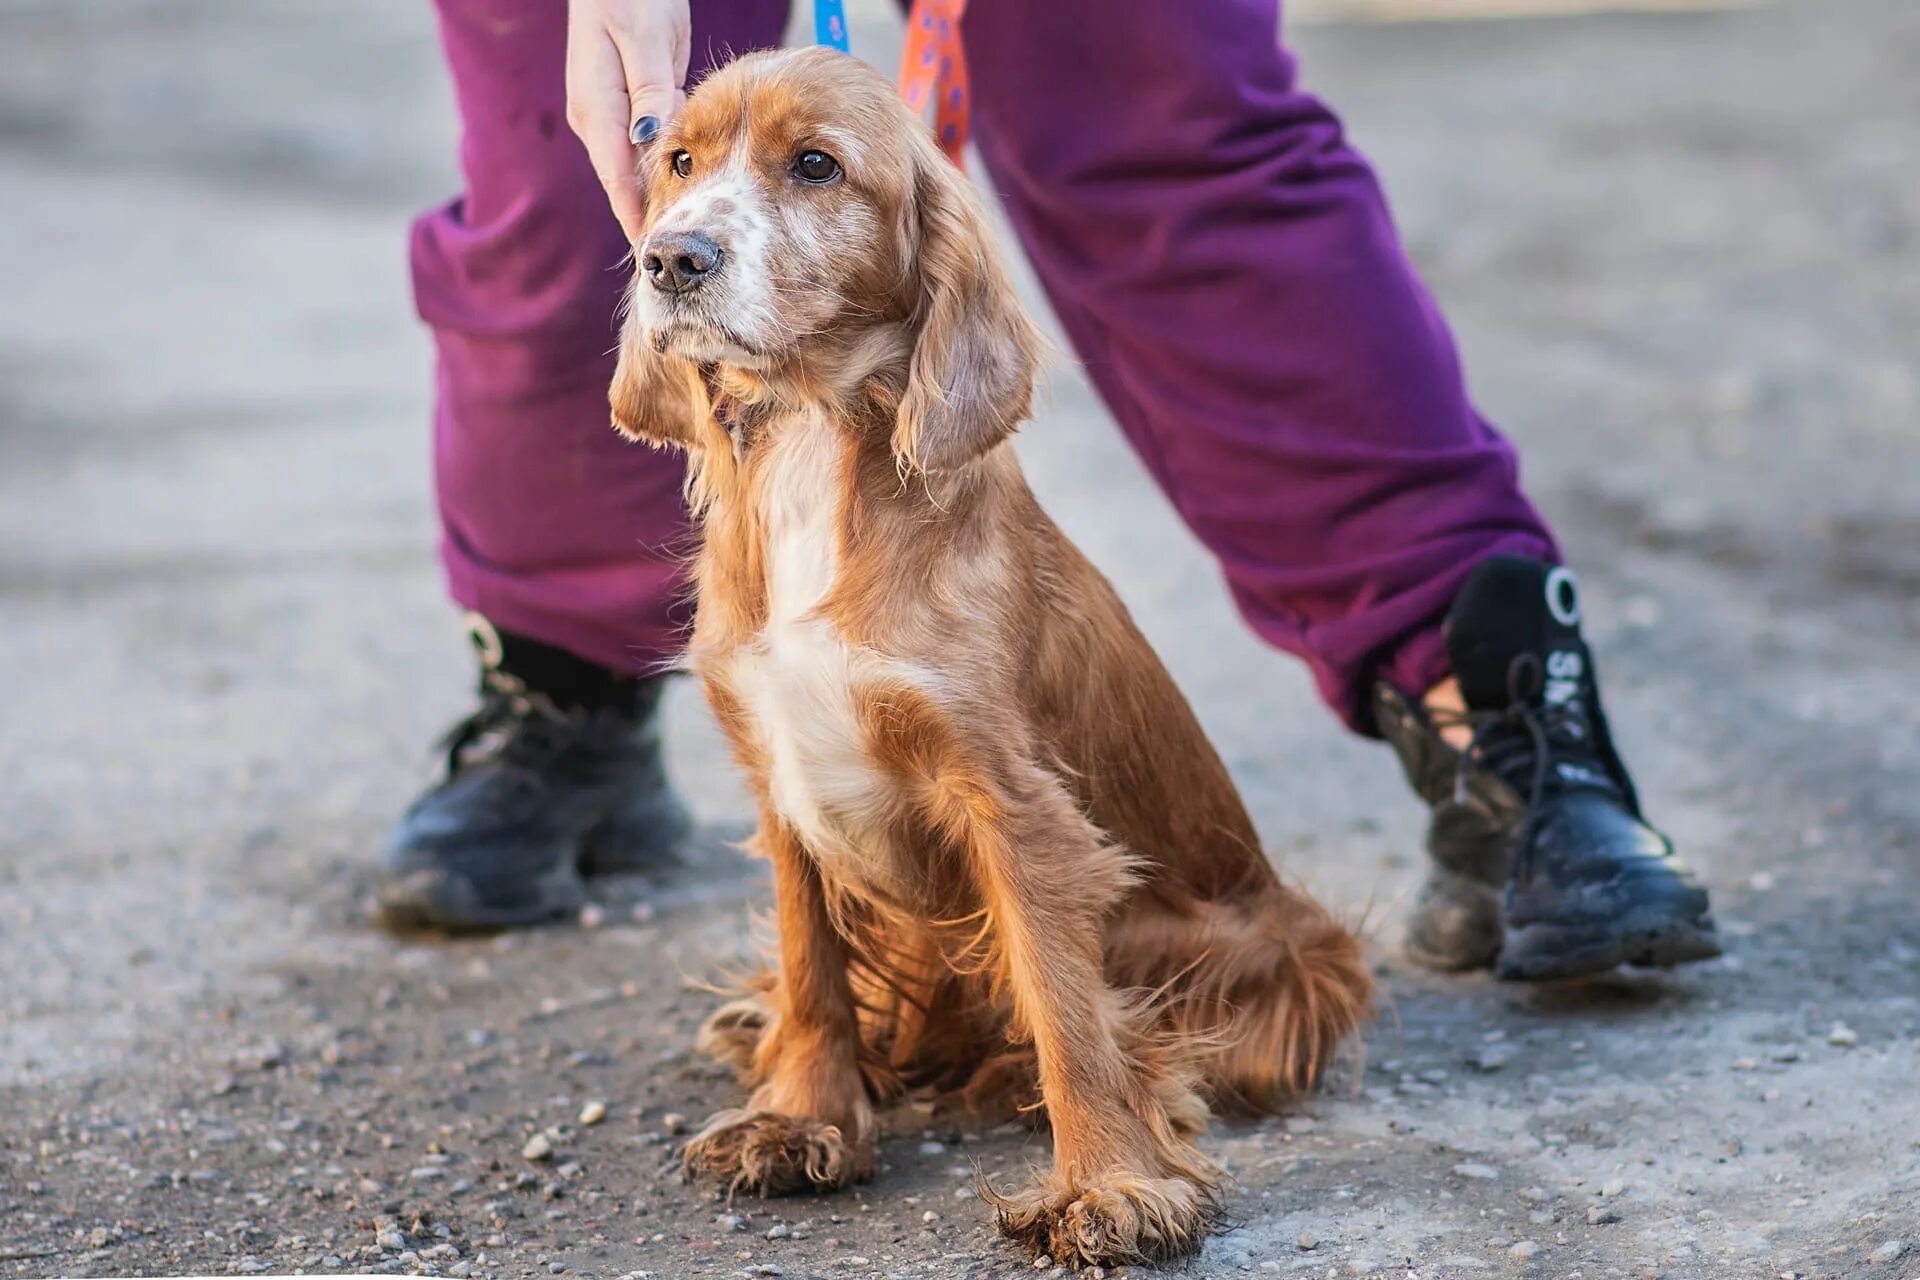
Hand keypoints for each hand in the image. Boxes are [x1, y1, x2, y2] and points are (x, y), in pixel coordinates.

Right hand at [565, 0, 690, 242]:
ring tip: (684, 236)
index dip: (635, 219)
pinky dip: (664, 167)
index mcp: (597, 108)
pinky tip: (686, 186)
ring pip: (635, 166)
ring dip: (658, 196)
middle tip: (679, 257)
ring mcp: (608, 112)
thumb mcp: (646, 39)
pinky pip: (645, 146)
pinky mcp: (626, 104)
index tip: (654, 255)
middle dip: (648, 218)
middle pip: (624, 181)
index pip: (616, 179)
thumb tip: (652, 139)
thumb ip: (651, 91)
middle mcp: (597, 118)